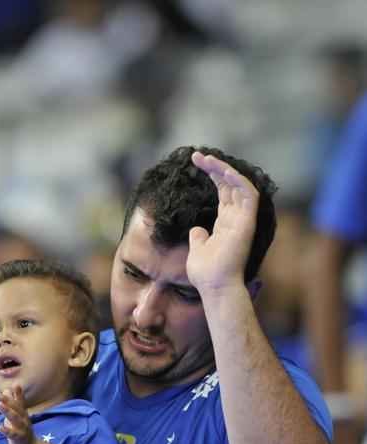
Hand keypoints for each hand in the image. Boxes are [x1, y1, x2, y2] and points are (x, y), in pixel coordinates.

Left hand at [0, 386, 33, 443]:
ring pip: (15, 419)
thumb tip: (5, 390)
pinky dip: (6, 430)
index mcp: (23, 414)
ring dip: (7, 411)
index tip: (15, 385)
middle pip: (17, 409)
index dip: (18, 394)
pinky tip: (0, 426)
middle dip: (8, 401)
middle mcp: (24, 419)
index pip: (20, 402)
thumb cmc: (20, 430)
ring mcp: (22, 429)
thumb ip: (12, 404)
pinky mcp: (19, 439)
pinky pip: (12, 434)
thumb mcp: (17, 416)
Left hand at [187, 151, 258, 293]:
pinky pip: (248, 194)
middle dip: (214, 167)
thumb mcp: (197, 250)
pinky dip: (238, 180)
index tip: (196, 163)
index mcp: (226, 223)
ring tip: (205, 159)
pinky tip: (223, 171)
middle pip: (230, 185)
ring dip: (224, 169)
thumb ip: (199, 237)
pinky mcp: (247, 222)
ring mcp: (243, 220)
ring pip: (240, 185)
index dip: (212, 175)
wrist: (214, 287)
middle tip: (197, 156)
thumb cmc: (206, 274)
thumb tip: (197, 229)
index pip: (223, 192)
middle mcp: (236, 219)